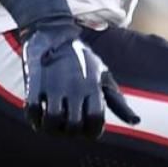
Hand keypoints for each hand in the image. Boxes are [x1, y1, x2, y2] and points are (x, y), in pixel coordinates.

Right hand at [18, 18, 138, 137]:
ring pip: (52, 120)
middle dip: (71, 133)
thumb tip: (136, 121)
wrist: (53, 33)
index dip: (92, 131)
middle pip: (74, 124)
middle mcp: (75, 87)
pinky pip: (32, 110)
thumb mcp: (103, 76)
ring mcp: (54, 85)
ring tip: (52, 127)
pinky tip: (38, 119)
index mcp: (93, 87)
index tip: (87, 131)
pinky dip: (34, 120)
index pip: (95, 120)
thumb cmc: (82, 60)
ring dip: (51, 129)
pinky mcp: (35, 82)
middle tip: (67, 129)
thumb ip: (117, 101)